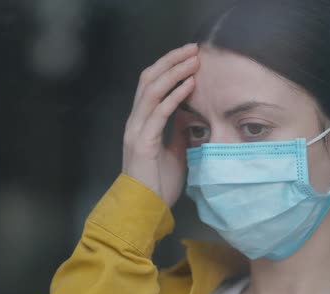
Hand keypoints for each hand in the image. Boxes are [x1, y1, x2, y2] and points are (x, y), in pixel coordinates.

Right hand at [122, 43, 198, 205]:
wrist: (144, 209)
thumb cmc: (158, 184)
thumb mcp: (175, 153)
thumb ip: (178, 133)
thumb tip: (189, 116)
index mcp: (142, 123)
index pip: (152, 84)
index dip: (169, 67)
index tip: (190, 57)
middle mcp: (136, 121)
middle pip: (149, 79)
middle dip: (171, 61)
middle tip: (193, 49)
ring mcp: (137, 130)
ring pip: (152, 89)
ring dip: (174, 71)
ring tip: (193, 60)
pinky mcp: (142, 141)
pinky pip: (159, 112)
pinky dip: (175, 95)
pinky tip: (189, 85)